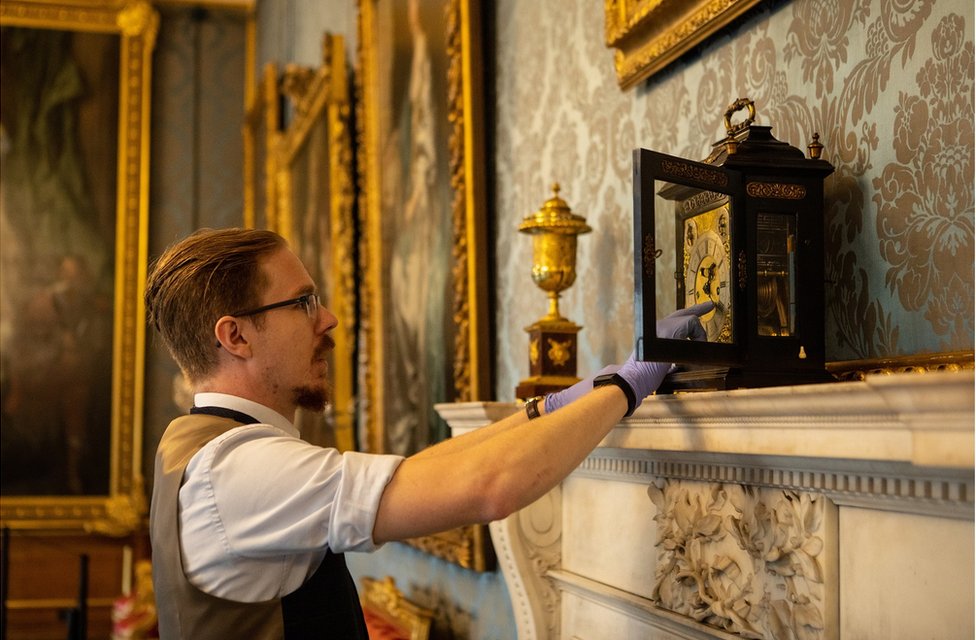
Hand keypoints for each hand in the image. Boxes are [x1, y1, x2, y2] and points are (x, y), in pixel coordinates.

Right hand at [543, 302, 713, 414]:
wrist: (633, 378)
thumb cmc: (643, 377)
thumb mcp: (658, 365)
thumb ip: (668, 358)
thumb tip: (682, 360)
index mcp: (653, 334)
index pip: (673, 321)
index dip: (687, 316)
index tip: (698, 313)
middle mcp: (657, 326)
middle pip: (682, 314)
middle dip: (697, 309)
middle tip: (710, 305)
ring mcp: (662, 326)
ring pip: (690, 320)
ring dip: (698, 335)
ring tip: (699, 349)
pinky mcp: (670, 329)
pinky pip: (693, 324)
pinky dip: (698, 337)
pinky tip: (694, 349)